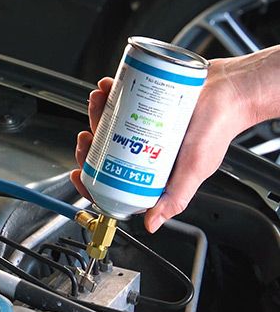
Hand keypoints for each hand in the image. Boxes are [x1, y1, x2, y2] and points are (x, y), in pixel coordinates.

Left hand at [70, 55, 266, 232]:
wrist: (232, 90)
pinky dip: (110, 92)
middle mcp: (143, 148)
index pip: (113, 181)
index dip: (92, 180)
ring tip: (98, 103)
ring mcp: (141, 123)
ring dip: (96, 113)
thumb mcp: (195, 170)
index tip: (79, 173)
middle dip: (89, 144)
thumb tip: (151, 224)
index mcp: (150, 170)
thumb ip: (175, 198)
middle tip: (88, 136)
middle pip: (104, 150)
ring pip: (108, 122)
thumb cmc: (217, 130)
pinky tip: (108, 87)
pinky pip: (120, 98)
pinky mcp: (144, 100)